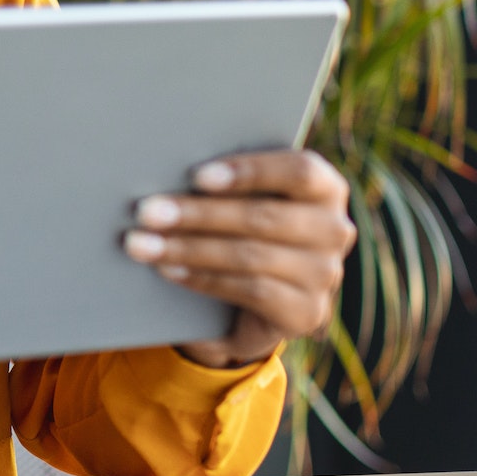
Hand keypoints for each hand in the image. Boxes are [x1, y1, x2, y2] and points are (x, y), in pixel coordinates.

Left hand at [122, 150, 356, 367]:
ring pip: (250, 255)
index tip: (197, 176)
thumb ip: (223, 181)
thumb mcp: (237, 198)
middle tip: (145, 211)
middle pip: (264, 216)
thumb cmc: (235, 226)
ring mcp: (325, 274)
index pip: (298, 171)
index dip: (249, 171)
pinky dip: (202, 278)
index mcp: (325, 187)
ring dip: (188, 248)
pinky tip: (167, 269)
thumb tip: (165, 163)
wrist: (248, 300)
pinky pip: (250, 290)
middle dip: (198, 213)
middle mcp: (334, 229)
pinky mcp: (307, 312)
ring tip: (142, 243)